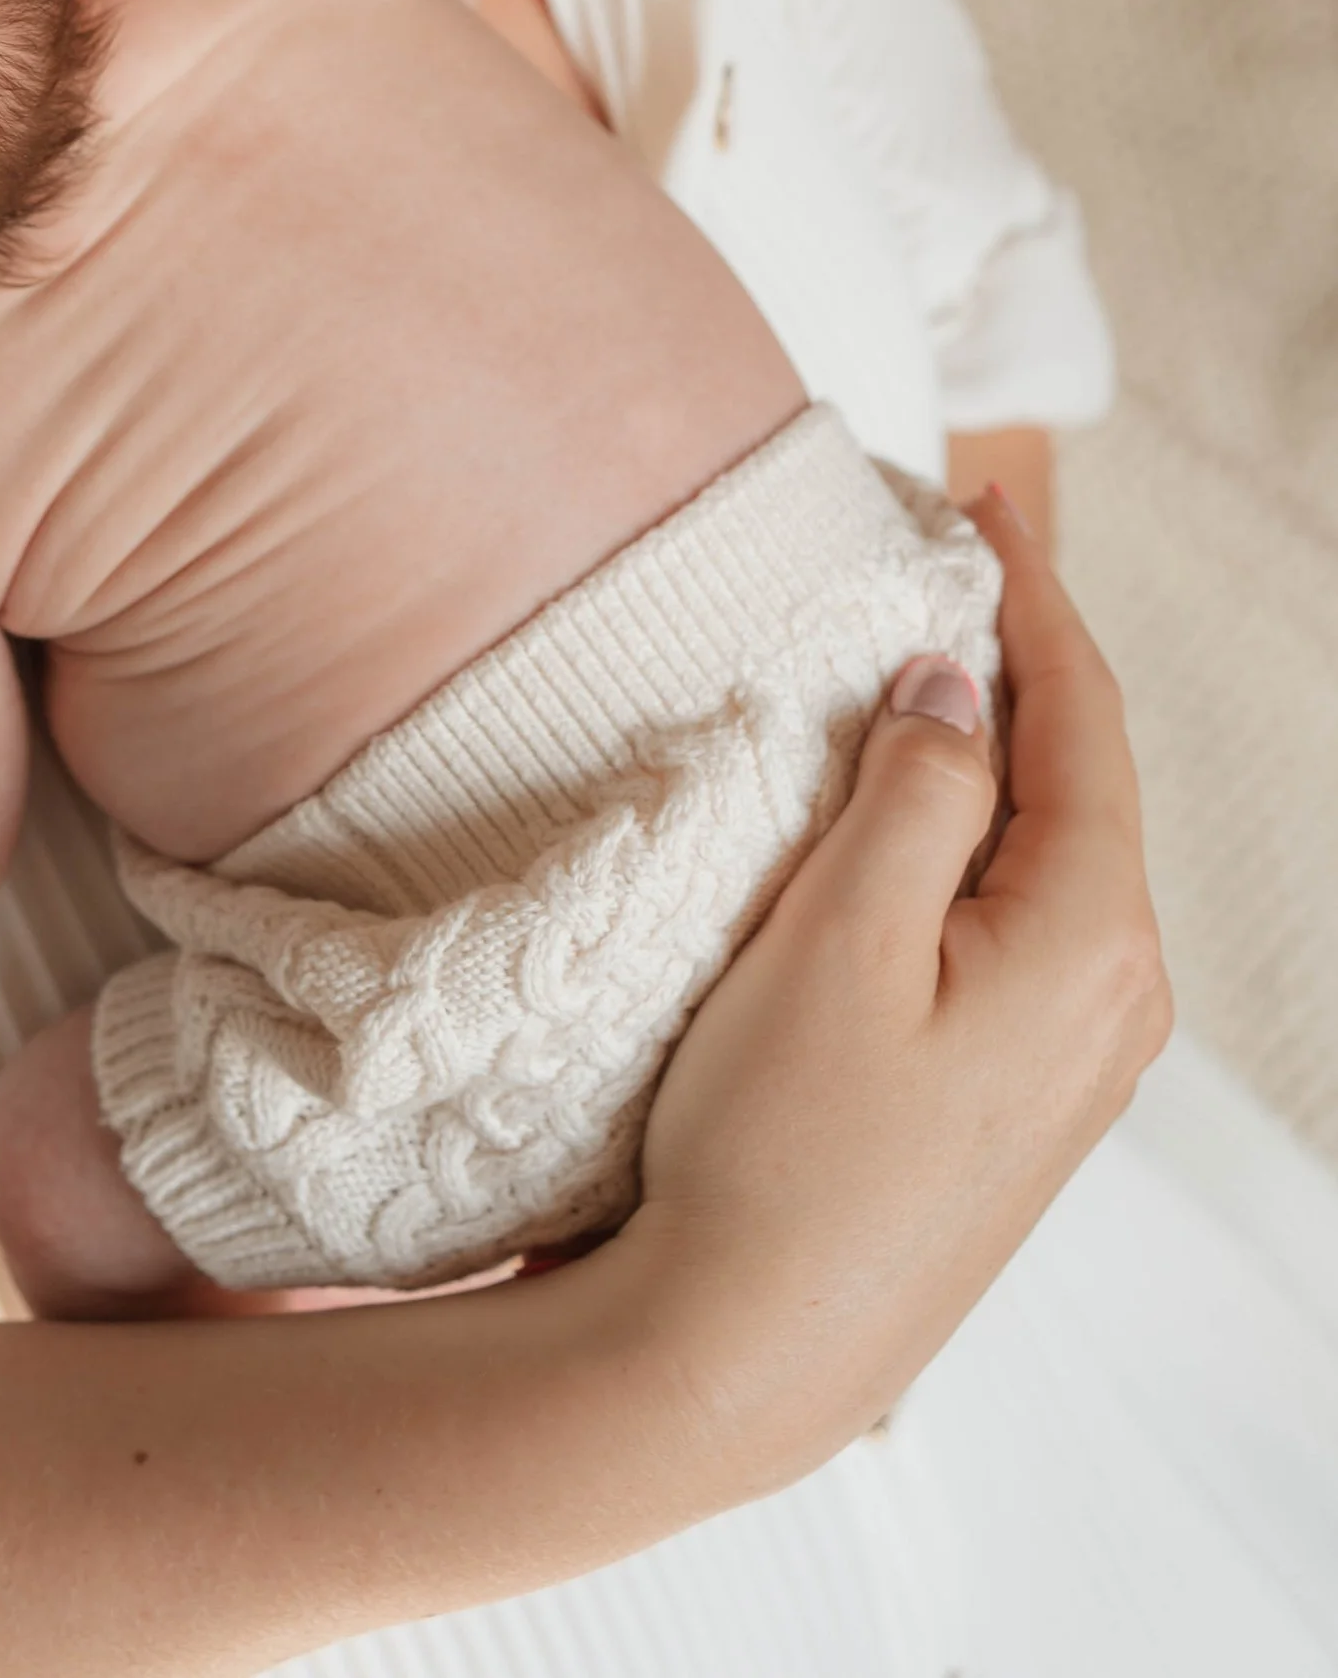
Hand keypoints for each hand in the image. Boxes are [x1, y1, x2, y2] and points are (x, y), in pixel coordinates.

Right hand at [624, 488, 1169, 1486]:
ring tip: (928, 661)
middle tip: (949, 556)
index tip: (984, 502)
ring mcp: (1074, 1062)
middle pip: (1082, 780)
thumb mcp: (836, 936)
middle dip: (1022, 661)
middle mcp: (1114, 1000)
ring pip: (1052, 852)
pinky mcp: (1019, 1100)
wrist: (745, 1357)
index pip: (1082, 720)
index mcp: (1088, 940)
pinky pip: (1023, 920)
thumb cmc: (779, 1152)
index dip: (1035, 597)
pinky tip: (921, 814)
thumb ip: (913, 790)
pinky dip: (980, 836)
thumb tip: (953, 684)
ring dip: (996, 750)